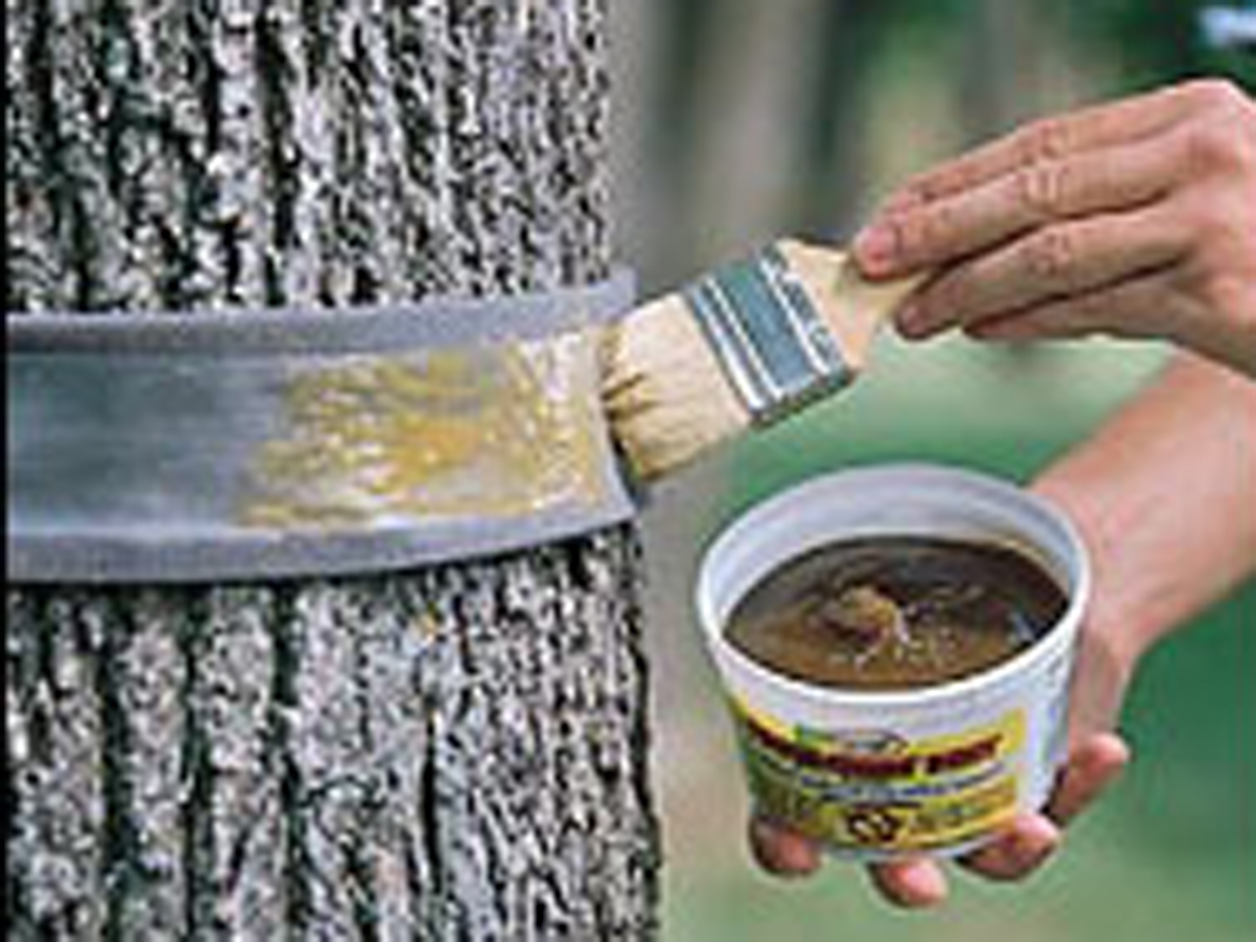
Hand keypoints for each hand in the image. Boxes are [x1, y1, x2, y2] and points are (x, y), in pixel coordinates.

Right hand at [747, 472, 1140, 905]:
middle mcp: (901, 786)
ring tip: (1032, 827)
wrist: (1040, 574)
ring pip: (981, 851)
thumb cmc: (943, 576)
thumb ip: (853, 578)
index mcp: (839, 748)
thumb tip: (806, 528)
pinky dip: (1080, 782)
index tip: (793, 847)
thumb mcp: (888, 575)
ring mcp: (972, 790)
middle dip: (902, 877)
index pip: (792, 817)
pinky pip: (1058, 801)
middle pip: (889, 858)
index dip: (782, 840)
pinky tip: (1102, 750)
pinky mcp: (1041, 783)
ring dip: (1007, 850)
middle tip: (919, 881)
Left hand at [851, 80, 1255, 376]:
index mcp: (1189, 115)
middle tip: (872, 257)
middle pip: (1032, 188)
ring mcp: (1212, 220)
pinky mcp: (1218, 294)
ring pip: (1051, 252)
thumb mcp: (1200, 197)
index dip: (957, 179)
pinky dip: (1027, 322)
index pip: (1042, 141)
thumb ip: (1106, 215)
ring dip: (968, 287)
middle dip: (938, 226)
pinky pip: (1094, 309)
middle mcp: (1201, 153)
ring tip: (912, 312)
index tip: (895, 209)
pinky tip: (979, 331)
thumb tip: (988, 271)